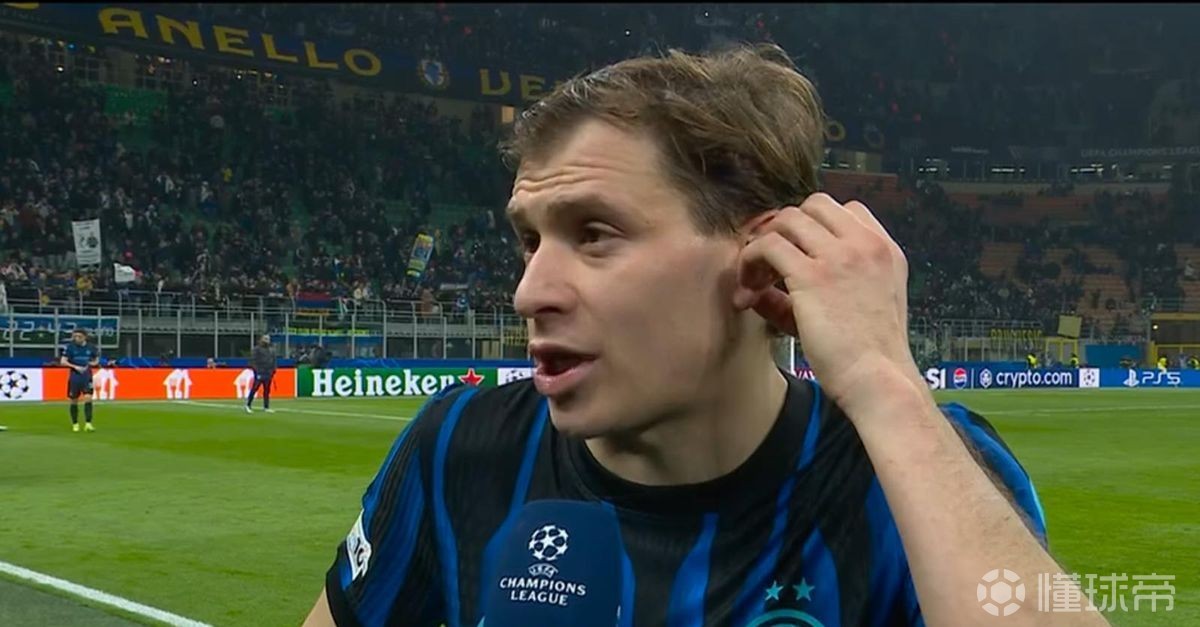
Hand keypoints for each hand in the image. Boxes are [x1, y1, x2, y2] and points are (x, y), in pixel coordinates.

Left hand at [733, 193, 919, 408]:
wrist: (879, 381)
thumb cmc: (868, 356)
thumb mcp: (862, 307)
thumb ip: (829, 284)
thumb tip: (771, 283)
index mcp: (885, 250)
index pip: (846, 210)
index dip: (815, 228)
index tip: (797, 254)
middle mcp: (865, 245)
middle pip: (813, 206)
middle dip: (786, 229)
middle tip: (770, 262)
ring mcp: (840, 256)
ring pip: (787, 219)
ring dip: (765, 243)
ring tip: (756, 279)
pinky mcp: (812, 275)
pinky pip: (768, 245)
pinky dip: (750, 260)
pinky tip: (748, 288)